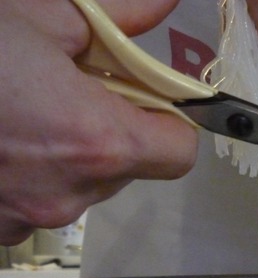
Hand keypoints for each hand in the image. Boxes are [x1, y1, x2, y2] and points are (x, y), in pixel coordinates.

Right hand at [0, 0, 197, 244]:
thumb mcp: (40, 11)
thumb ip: (117, 16)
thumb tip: (163, 6)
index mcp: (95, 140)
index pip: (179, 154)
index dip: (173, 123)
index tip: (149, 98)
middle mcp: (68, 194)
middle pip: (130, 169)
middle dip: (114, 131)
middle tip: (73, 90)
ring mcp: (25, 220)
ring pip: (83, 187)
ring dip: (69, 153)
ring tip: (22, 112)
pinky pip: (37, 202)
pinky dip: (30, 175)